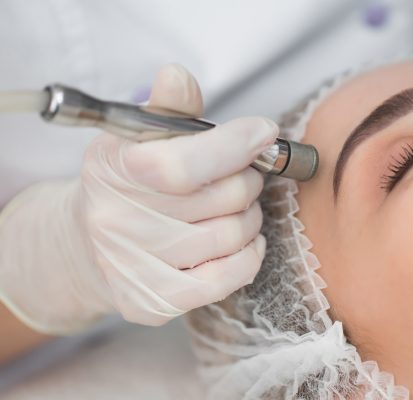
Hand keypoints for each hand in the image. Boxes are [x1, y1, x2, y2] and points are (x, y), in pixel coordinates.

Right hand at [0, 64, 277, 332]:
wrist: (86, 246)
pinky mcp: (152, 302)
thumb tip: (178, 75)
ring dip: (251, 217)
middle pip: (222, 198)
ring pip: (231, 236)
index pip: (182, 164)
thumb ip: (167, 109)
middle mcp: (116, 222)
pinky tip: (245, 242)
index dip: (235, 145)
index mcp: (113, 170)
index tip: (264, 132)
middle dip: (248, 180)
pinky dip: (250, 256)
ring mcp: (132, 267)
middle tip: (245, 176)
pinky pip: (227, 278)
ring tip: (239, 207)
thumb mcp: (138, 138)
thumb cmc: (129, 185)